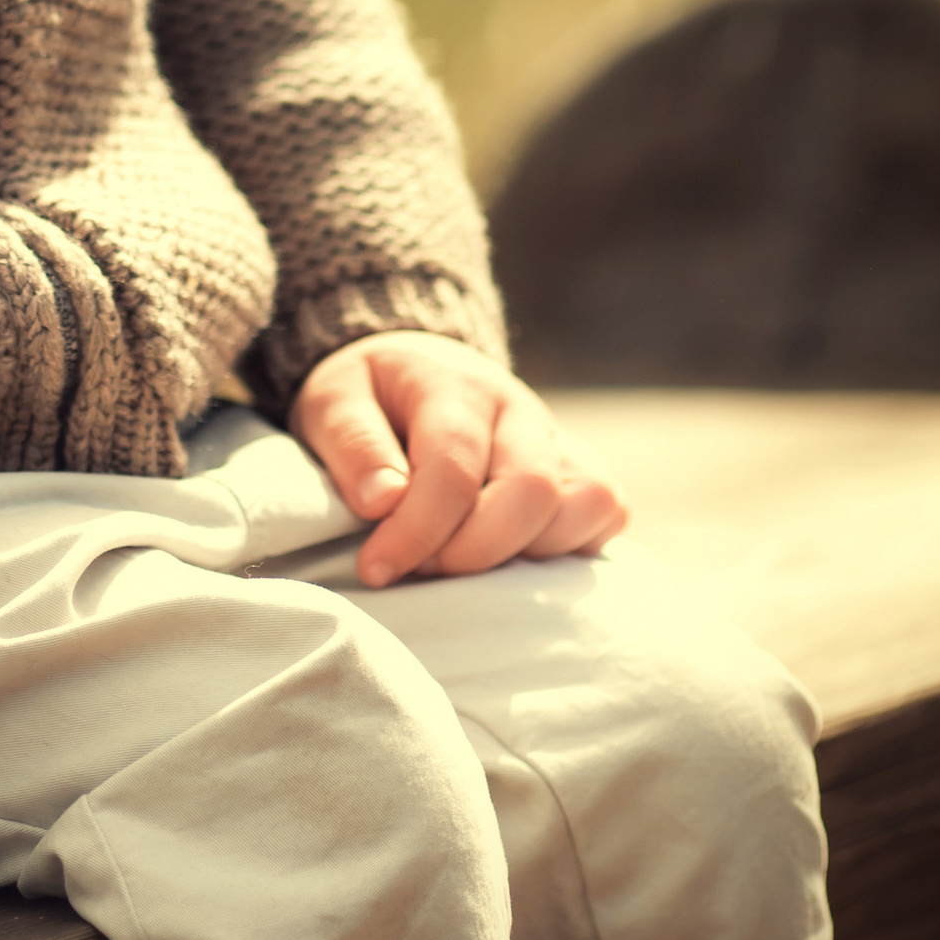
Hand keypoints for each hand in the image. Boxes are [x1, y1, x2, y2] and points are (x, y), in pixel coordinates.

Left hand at [289, 331, 626, 586]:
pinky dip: (572, 544)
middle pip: (531, 488)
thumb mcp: (331, 401)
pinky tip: (515, 555)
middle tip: (423, 568)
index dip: (416, 529)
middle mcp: (517, 408)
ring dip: (528, 551)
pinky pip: (607, 509)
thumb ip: (353, 445)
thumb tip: (383, 502)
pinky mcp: (579, 467)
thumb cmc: (368, 396)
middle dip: (476, 550)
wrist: (411, 371)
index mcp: (453, 384)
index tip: (376, 568)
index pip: (452, 466)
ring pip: (585, 501)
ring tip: (466, 559)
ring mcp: (555, 437)